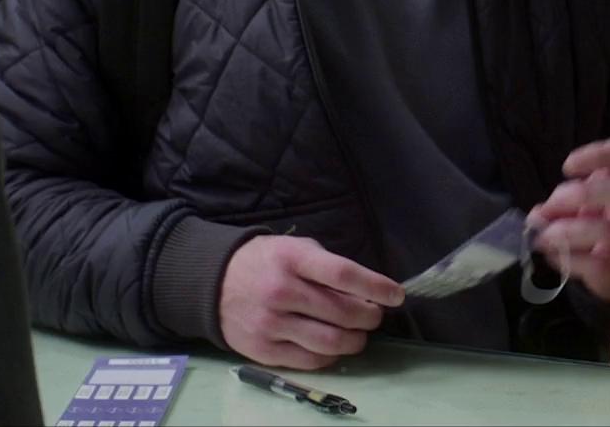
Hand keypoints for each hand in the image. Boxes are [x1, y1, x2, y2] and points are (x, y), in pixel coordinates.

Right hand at [218, 235, 402, 370]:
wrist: (213, 283)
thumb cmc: (267, 262)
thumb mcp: (296, 249)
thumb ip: (329, 267)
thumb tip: (369, 292)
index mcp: (292, 259)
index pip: (343, 274)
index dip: (375, 286)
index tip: (396, 295)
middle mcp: (281, 291)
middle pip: (342, 313)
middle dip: (370, 317)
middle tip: (375, 316)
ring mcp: (270, 323)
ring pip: (330, 342)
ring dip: (355, 341)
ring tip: (358, 334)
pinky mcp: (263, 350)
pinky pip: (310, 360)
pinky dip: (331, 355)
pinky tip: (334, 345)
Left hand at [528, 137, 609, 301]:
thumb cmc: (599, 227)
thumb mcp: (583, 208)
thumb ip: (562, 203)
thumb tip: (537, 215)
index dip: (596, 155)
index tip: (567, 168)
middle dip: (580, 195)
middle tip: (549, 209)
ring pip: (609, 229)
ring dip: (568, 232)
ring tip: (543, 238)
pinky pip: (597, 262)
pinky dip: (569, 258)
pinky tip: (554, 256)